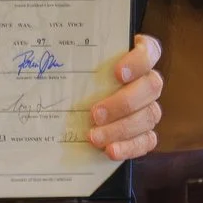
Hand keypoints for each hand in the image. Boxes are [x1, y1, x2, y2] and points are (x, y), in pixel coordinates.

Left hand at [86, 34, 163, 161]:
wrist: (80, 103)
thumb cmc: (80, 75)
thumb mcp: (78, 63)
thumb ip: (74, 56)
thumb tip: (50, 58)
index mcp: (138, 56)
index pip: (150, 51)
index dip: (138, 61)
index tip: (117, 73)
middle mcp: (148, 80)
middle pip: (151, 87)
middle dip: (123, 102)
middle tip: (96, 114)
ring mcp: (149, 106)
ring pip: (149, 115)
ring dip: (121, 128)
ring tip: (95, 137)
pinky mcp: (146, 131)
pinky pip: (147, 140)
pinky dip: (129, 147)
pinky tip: (110, 151)